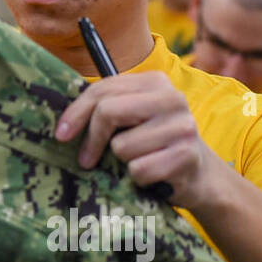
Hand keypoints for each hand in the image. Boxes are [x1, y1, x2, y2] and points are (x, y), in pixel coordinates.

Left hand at [55, 72, 222, 209]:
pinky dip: (138, 179)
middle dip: (92, 140)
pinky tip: (153, 176)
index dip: (76, 113)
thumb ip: (107, 109)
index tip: (60, 135)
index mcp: (155, 82)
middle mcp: (172, 98)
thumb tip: (63, 123)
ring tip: (140, 162)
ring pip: (122, 147)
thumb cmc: (156, 146)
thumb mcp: (135, 118)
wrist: (201, 176)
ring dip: (123, 163)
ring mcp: (182, 126)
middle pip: (108, 112)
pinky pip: (139, 170)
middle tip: (87, 160)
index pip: (103, 90)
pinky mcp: (186, 155)